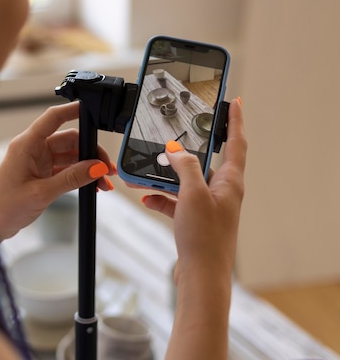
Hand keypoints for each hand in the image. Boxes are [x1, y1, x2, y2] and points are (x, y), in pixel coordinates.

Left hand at [0, 102, 115, 240]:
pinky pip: (65, 170)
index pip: (53, 118)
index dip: (73, 110)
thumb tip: (96, 167)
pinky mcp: (41, 174)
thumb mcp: (42, 192)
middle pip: (68, 140)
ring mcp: (37, 162)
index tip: (92, 109)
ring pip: (70, 156)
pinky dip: (79, 176)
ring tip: (103, 182)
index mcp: (27, 145)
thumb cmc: (4, 206)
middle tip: (106, 167)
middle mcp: (32, 149)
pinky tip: (92, 185)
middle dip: (90, 152)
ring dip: (88, 167)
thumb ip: (72, 178)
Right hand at [142, 98, 245, 279]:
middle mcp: (222, 191)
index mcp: (230, 181)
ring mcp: (208, 206)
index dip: (234, 120)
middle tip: (169, 138)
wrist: (201, 276)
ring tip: (143, 173)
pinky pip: (176, 201)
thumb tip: (175, 151)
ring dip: (164, 177)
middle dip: (182, 152)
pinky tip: (147, 197)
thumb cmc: (205, 238)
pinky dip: (162, 198)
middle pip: (204, 161)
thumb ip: (184, 167)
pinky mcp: (195, 220)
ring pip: (185, 181)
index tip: (232, 102)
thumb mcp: (193, 194)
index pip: (236, 142)